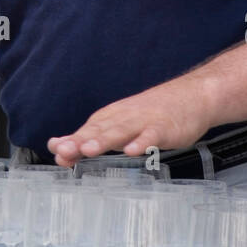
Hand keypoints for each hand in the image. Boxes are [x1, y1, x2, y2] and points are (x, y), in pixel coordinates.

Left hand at [47, 79, 212, 164]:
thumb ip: (93, 139)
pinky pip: (152, 136)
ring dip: (104, 140)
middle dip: (80, 141)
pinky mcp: (165, 128)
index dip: (70, 141)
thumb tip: (61, 151)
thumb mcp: (120, 124)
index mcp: (111, 118)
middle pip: (99, 130)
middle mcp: (124, 118)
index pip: (86, 131)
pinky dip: (142, 142)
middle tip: (63, 150)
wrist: (192, 96)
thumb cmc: (152, 114)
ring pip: (121, 131)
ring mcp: (144, 122)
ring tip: (89, 149)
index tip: (55, 150)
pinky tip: (133, 151)